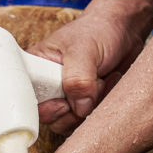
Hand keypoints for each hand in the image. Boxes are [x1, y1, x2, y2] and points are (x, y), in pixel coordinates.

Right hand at [29, 0, 152, 134]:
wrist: (124, 29)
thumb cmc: (98, 30)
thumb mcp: (85, 50)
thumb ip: (77, 80)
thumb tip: (80, 109)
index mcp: (36, 71)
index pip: (28, 103)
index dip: (46, 109)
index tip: (65, 102)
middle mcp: (47, 87)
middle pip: (50, 118)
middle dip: (74, 109)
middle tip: (91, 85)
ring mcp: (65, 97)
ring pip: (69, 122)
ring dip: (91, 107)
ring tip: (101, 80)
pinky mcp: (82, 104)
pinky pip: (86, 120)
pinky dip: (101, 107)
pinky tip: (108, 84)